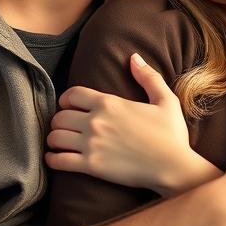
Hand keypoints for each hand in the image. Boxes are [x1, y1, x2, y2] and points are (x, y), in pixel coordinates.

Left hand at [45, 54, 215, 194]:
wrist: (174, 167)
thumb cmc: (172, 135)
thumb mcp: (166, 100)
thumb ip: (148, 77)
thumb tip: (134, 57)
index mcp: (109, 103)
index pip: (71, 94)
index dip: (66, 100)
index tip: (68, 107)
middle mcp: (95, 121)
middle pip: (59, 116)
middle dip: (59, 121)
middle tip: (64, 127)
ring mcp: (91, 144)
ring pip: (55, 137)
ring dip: (54, 139)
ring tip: (59, 143)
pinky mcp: (91, 166)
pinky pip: (58, 161)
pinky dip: (52, 160)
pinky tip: (54, 159)